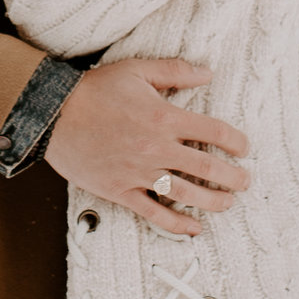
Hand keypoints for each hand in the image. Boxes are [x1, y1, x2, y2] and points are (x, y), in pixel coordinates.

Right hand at [44, 58, 249, 238]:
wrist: (53, 114)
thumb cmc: (94, 90)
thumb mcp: (136, 70)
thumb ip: (175, 71)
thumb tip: (207, 72)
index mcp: (164, 117)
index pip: (214, 131)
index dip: (236, 141)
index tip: (244, 147)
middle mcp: (157, 148)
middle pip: (207, 168)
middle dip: (233, 177)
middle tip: (245, 181)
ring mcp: (139, 173)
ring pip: (187, 194)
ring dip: (213, 202)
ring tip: (228, 203)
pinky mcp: (121, 191)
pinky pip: (154, 213)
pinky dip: (176, 224)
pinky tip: (194, 228)